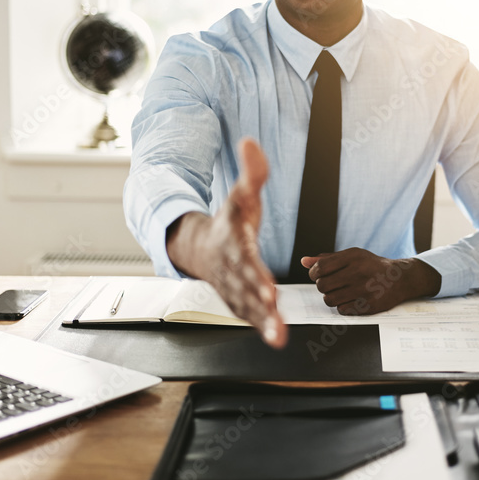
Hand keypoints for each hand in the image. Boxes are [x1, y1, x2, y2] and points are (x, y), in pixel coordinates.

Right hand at [166, 138, 286, 347]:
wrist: (200, 246)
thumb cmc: (229, 220)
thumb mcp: (241, 193)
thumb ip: (252, 171)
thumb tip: (251, 142)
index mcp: (233, 242)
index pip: (245, 259)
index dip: (255, 273)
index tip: (268, 287)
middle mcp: (231, 267)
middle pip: (245, 287)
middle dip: (259, 302)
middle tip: (274, 314)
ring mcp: (232, 286)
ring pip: (247, 306)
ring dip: (262, 322)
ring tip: (278, 337)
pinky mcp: (237, 299)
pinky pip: (249, 314)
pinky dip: (261, 326)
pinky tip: (277, 337)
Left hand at [301, 249, 440, 314]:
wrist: (400, 278)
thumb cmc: (371, 266)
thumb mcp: (352, 256)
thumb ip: (327, 259)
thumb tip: (304, 262)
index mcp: (352, 256)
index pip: (320, 268)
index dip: (314, 274)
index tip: (319, 276)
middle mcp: (358, 272)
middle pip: (322, 285)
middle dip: (323, 286)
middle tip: (331, 285)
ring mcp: (364, 289)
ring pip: (329, 299)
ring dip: (331, 297)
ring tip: (340, 293)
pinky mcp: (369, 305)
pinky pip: (342, 309)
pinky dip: (342, 306)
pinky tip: (350, 299)